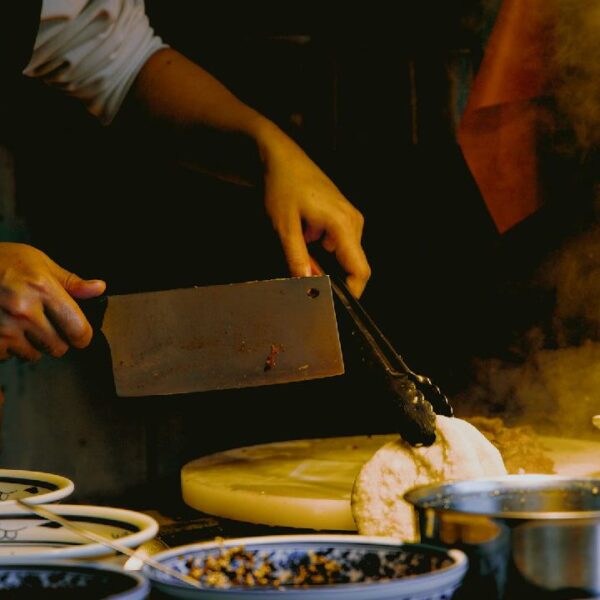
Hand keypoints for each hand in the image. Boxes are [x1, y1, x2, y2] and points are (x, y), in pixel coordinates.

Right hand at [0, 243, 105, 360]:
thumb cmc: (1, 261)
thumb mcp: (39, 262)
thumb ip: (70, 282)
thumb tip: (99, 288)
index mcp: (42, 288)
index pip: (77, 328)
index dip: (82, 336)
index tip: (79, 335)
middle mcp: (24, 310)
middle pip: (58, 347)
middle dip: (56, 340)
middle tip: (45, 326)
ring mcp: (3, 327)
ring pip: (34, 354)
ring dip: (31, 345)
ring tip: (20, 323)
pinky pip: (9, 356)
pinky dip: (8, 347)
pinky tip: (3, 328)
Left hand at [259, 125, 370, 297]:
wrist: (280, 155)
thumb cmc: (282, 186)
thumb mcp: (284, 226)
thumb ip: (297, 258)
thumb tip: (307, 284)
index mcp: (344, 225)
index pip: (360, 270)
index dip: (352, 292)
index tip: (333, 304)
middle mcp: (354, 221)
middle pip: (353, 265)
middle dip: (332, 277)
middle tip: (304, 277)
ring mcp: (350, 217)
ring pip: (344, 255)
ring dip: (325, 263)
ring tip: (300, 254)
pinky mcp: (342, 215)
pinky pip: (339, 243)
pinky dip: (323, 250)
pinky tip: (304, 240)